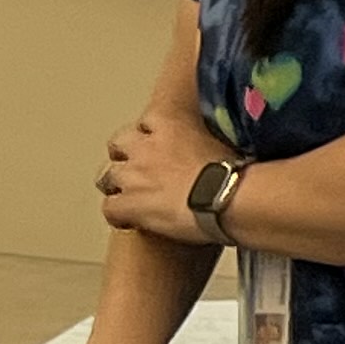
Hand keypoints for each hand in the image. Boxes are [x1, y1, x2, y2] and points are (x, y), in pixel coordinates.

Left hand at [99, 114, 227, 245]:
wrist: (229, 199)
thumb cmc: (238, 174)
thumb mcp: (230, 143)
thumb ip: (216, 139)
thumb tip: (225, 143)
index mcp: (170, 126)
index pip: (148, 120)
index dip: (152, 133)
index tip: (160, 142)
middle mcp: (145, 147)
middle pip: (118, 144)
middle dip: (124, 155)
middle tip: (139, 169)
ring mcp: (133, 177)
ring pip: (107, 177)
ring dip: (117, 186)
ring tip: (131, 197)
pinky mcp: (129, 205)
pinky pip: (110, 209)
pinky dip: (118, 216)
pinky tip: (128, 222)